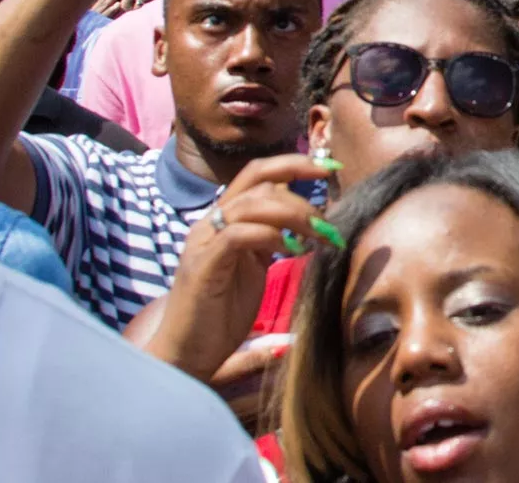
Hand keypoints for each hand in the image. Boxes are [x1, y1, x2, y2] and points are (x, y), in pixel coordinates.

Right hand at [147, 154, 336, 380]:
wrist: (186, 354)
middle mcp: (212, 223)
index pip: (259, 175)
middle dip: (302, 189)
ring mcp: (204, 241)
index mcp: (225, 220)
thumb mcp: (255, 268)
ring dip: (296, 216)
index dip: (296, 164)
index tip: (331, 167)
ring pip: (253, 204)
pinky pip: (239, 234)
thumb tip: (307, 225)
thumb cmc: (221, 315)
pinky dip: (271, 236)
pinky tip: (293, 251)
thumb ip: (272, 240)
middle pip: (258, 180)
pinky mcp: (204, 265)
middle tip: (330, 221)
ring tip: (320, 237)